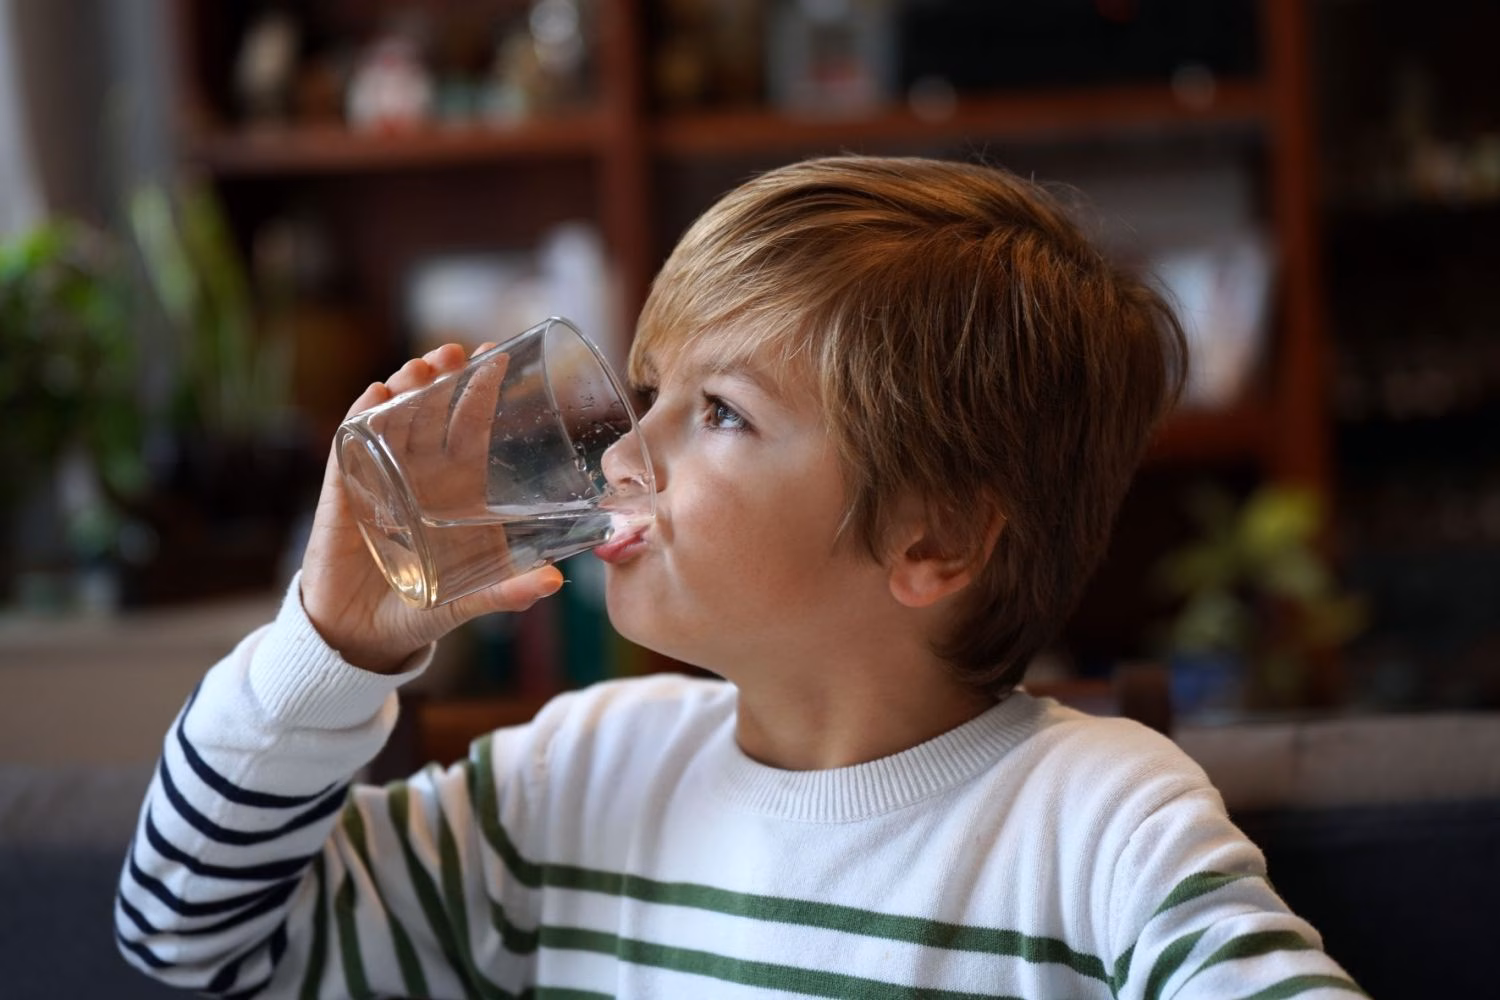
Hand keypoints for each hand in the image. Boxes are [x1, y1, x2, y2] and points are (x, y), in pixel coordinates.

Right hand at [300, 343, 563, 672]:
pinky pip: (351, 447)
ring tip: (422, 367)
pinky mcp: (345, 494)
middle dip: (444, 377)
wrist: (361, 636)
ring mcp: (380, 480)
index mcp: (455, 492)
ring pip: (394, 420)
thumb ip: (507, 592)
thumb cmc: (419, 609)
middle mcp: (419, 478)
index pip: (471, 430)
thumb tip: (555, 582)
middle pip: (432, 413)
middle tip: (456, 351)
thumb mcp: (469, 599)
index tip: (498, 357)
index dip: (481, 393)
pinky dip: (361, 418)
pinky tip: (375, 396)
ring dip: (406, 388)